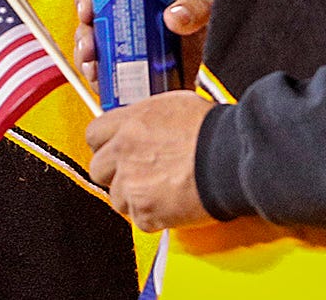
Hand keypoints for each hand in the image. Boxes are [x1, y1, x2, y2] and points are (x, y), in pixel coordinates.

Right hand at [75, 0, 216, 87]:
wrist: (236, 48)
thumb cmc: (220, 14)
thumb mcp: (211, 2)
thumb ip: (197, 5)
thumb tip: (173, 17)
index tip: (87, 9)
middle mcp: (132, 19)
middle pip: (93, 23)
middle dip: (84, 37)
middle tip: (89, 49)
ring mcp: (133, 48)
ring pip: (97, 53)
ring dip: (88, 62)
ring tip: (94, 71)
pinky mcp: (139, 74)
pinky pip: (111, 79)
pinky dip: (103, 84)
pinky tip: (104, 88)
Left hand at [85, 92, 214, 231]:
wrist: (230, 158)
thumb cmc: (213, 131)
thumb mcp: (175, 105)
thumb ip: (146, 117)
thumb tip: (140, 123)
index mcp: (130, 123)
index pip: (94, 134)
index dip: (105, 145)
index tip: (115, 151)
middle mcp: (124, 152)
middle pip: (98, 169)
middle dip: (115, 174)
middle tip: (138, 174)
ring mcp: (132, 184)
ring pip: (116, 198)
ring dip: (134, 197)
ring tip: (161, 191)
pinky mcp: (145, 212)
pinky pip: (139, 219)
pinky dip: (154, 217)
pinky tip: (173, 203)